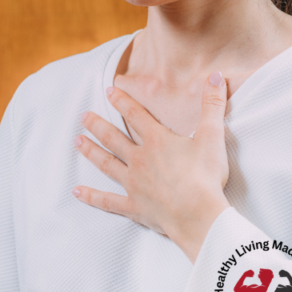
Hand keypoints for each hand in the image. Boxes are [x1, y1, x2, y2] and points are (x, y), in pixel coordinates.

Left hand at [72, 72, 231, 262]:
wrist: (198, 215)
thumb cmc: (206, 177)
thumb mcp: (212, 136)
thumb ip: (212, 105)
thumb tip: (215, 75)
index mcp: (157, 142)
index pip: (136, 116)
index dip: (123, 101)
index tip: (109, 90)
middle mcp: (140, 160)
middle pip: (113, 138)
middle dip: (98, 125)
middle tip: (83, 117)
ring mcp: (134, 184)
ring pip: (106, 164)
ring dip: (91, 152)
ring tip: (77, 142)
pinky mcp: (134, 206)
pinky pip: (108, 201)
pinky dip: (91, 197)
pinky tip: (76, 192)